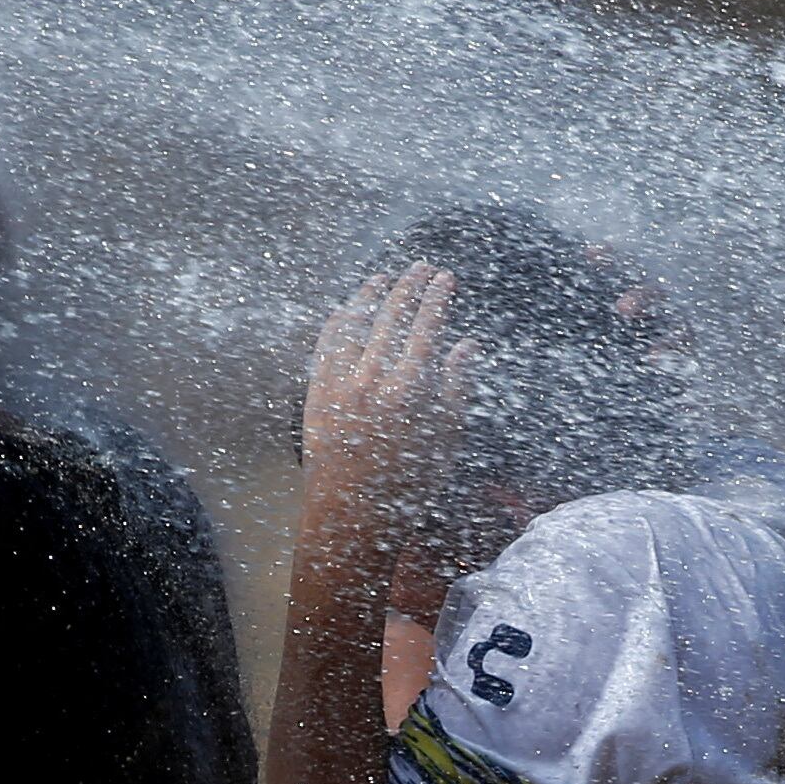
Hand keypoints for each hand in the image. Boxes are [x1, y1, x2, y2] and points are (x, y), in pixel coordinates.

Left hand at [301, 265, 467, 542]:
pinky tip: (347, 310)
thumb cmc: (409, 485)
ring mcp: (339, 385)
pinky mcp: (317, 394)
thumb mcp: (445, 439)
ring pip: (354, 325)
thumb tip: (467, 345)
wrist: (352, 516)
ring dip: (370, 296)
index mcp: (409, 391)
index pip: (426, 328)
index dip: (437, 298)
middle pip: (391, 317)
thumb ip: (457, 387)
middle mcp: (371, 381)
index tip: (445, 278)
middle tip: (420, 267)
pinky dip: (338, 323)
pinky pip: (326, 346)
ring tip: (383, 277)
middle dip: (407, 286)